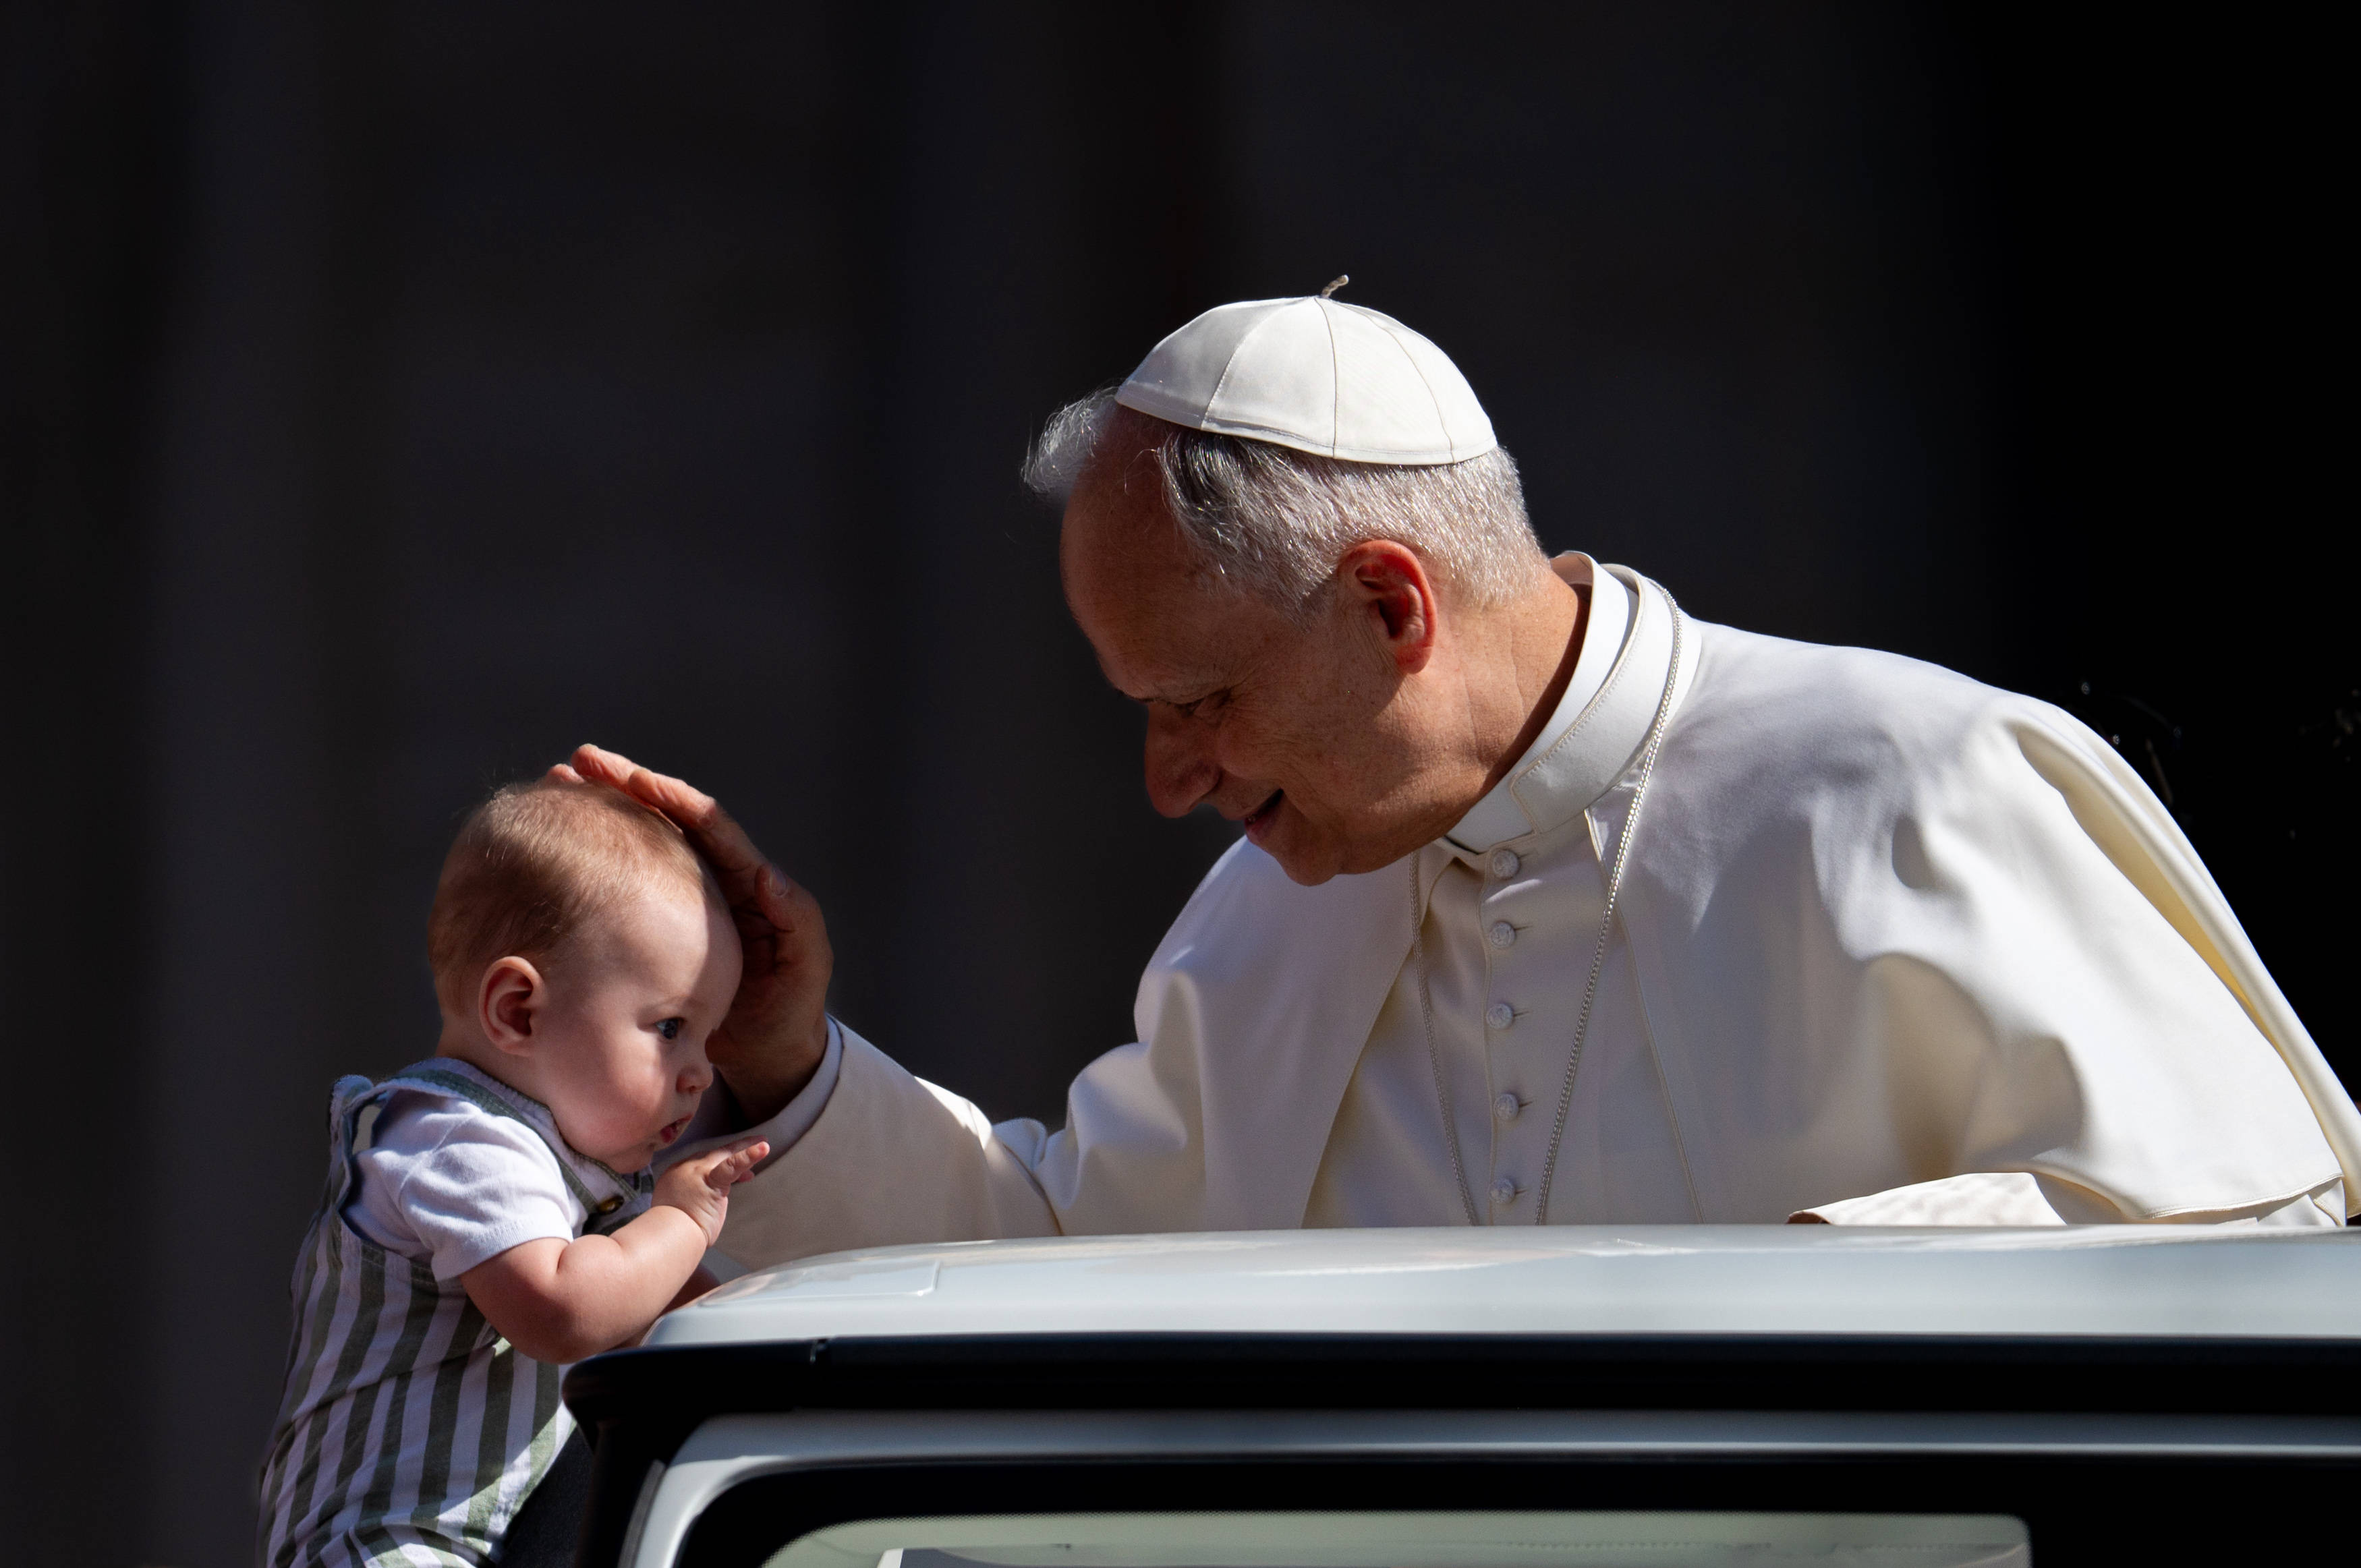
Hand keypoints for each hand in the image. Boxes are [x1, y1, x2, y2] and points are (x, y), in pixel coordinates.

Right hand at [554, 745, 832, 1118]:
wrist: (766, 1051)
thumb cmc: (792, 1006)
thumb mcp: (807, 962)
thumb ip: (796, 919)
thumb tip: (767, 877)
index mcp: (748, 880)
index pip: (709, 826)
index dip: (673, 799)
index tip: (635, 778)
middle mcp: (714, 880)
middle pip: (668, 820)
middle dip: (627, 787)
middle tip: (580, 761)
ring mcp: (684, 900)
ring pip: (642, 842)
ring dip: (605, 811)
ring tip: (561, 782)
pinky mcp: (660, 925)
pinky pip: (629, 880)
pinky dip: (599, 857)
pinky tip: (562, 841)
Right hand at [653, 1137, 769, 1247]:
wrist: (668, 1236)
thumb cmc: (671, 1231)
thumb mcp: (676, 1208)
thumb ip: (691, 1199)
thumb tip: (702, 1205)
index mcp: (676, 1174)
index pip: (703, 1163)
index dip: (721, 1164)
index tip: (739, 1172)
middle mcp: (686, 1168)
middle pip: (715, 1155)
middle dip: (736, 1150)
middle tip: (757, 1144)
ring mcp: (699, 1172)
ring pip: (727, 1157)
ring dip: (747, 1150)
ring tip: (763, 1145)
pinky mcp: (713, 1181)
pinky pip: (733, 1164)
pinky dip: (750, 1155)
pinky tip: (763, 1147)